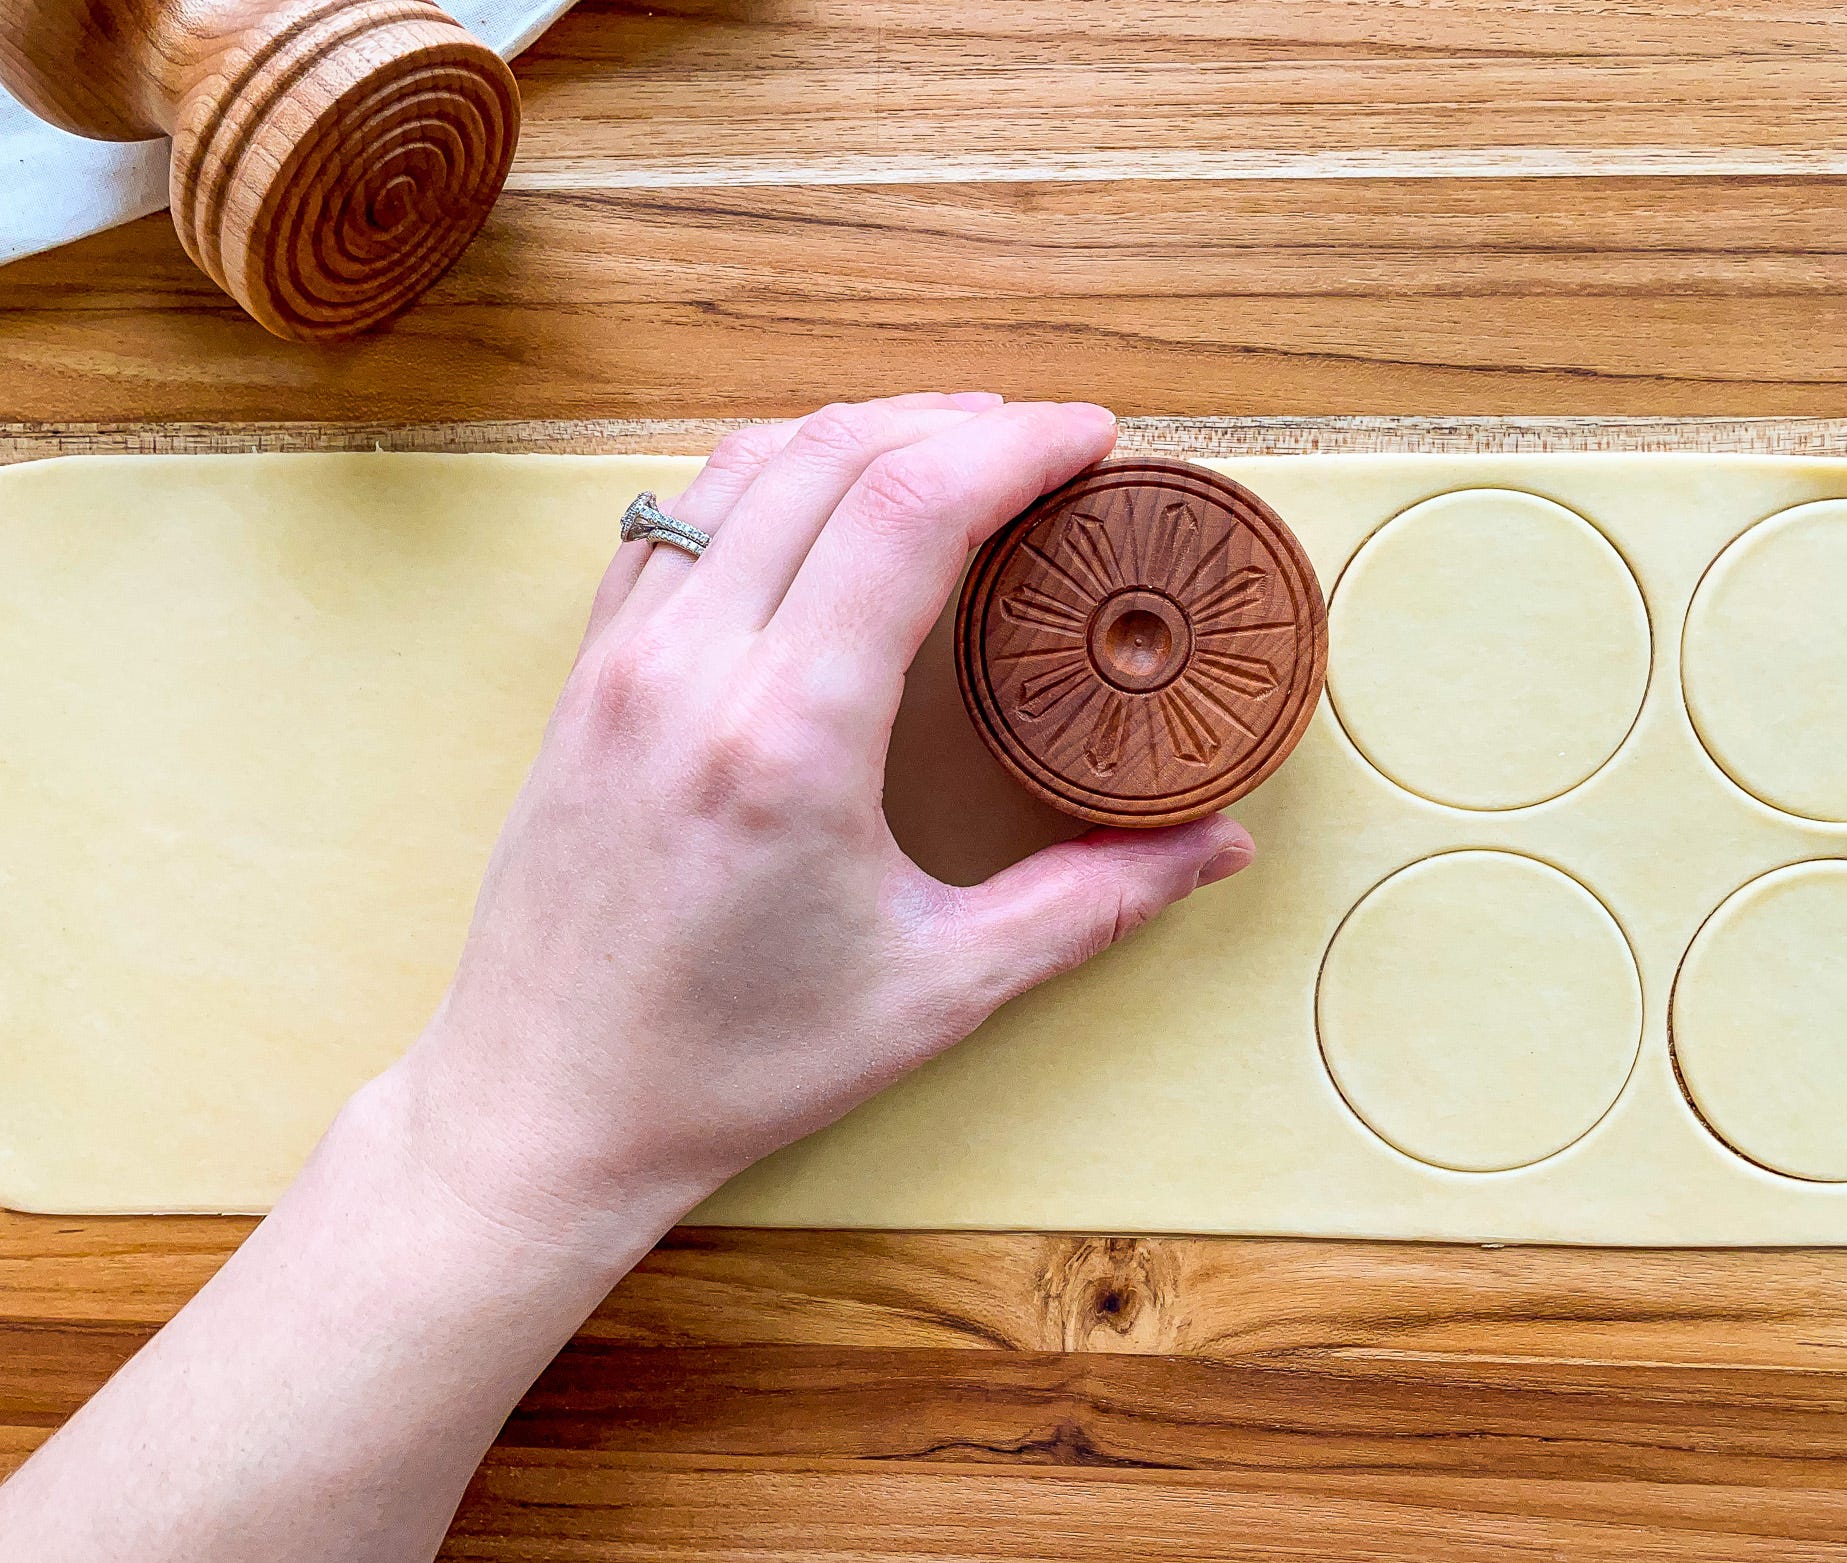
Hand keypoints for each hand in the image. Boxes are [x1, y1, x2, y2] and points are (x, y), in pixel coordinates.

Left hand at [388, 393, 1254, 1250]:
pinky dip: (764, 473)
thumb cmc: (733, 1063)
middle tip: (1046, 443)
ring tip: (950, 448)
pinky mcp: (587, 675)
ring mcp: (623, 661)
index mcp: (790, 736)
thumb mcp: (938, 991)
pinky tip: (819, 498)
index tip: (1092, 440)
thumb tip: (1216, 845)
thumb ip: (1091, 904)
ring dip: (859, 430)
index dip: (1018, 447)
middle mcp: (693, 669)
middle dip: (958, 422)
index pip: (911, 507)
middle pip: (835, 455)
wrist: (547, 1104)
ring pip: (744, 464)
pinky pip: (678, 515)